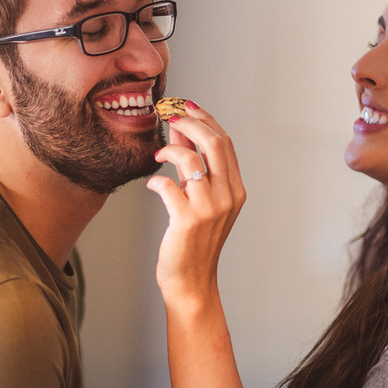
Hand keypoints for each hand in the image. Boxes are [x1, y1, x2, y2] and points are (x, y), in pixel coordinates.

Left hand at [146, 102, 245, 303]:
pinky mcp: (187, 220)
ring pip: (189, 160)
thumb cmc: (194, 241)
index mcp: (235, 189)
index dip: (204, 119)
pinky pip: (167, 185)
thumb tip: (182, 131)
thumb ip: (195, 168)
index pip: (224, 142)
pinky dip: (155, 180)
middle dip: (189, 122)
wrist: (191, 281)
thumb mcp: (201, 200)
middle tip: (168, 115)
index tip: (185, 106)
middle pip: (213, 143)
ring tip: (158, 155)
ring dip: (169, 150)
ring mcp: (209, 208)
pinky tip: (152, 186)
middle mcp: (227, 196)